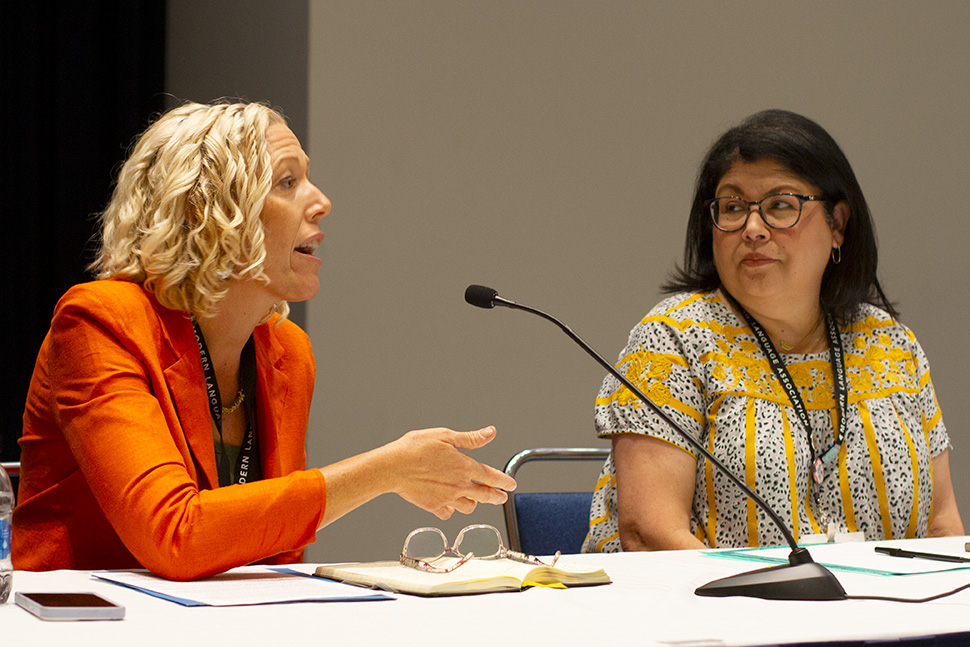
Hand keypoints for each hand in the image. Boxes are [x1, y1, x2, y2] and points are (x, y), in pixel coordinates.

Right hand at [385, 426, 516, 519]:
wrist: (392, 467)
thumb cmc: (415, 448)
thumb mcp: (445, 436)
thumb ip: (470, 438)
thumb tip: (490, 433)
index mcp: (465, 467)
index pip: (492, 477)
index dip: (504, 481)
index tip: (511, 485)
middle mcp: (459, 485)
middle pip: (485, 496)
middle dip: (496, 497)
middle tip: (501, 497)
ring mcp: (447, 498)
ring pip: (468, 507)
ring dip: (474, 503)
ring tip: (474, 500)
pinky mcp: (434, 507)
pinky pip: (448, 513)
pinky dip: (451, 510)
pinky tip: (449, 505)